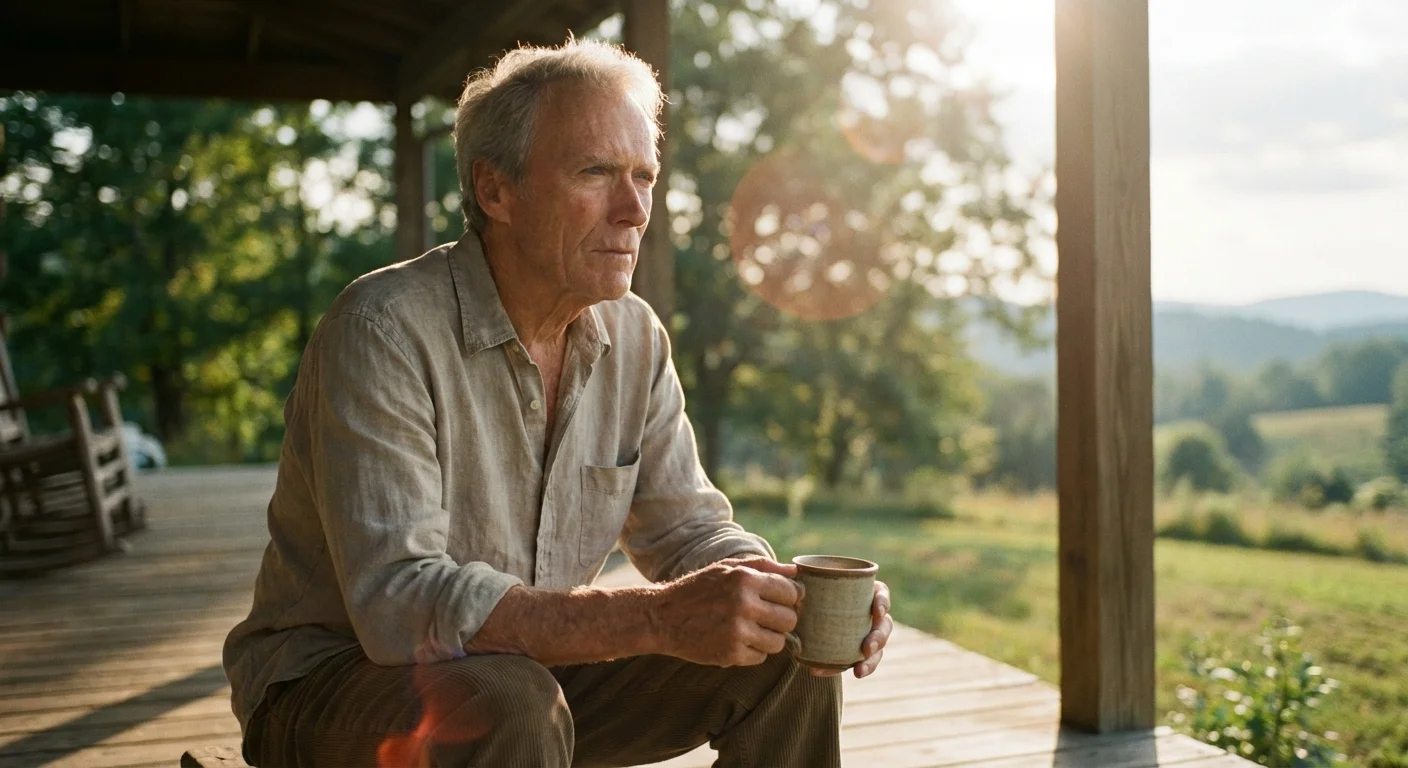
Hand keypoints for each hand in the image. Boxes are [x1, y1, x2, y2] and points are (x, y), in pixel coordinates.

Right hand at [649, 556, 802, 666]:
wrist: (662, 617)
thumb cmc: (698, 589)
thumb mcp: (726, 568)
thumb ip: (763, 567)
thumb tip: (796, 571)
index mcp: (745, 579)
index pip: (792, 592)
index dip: (789, 598)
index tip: (778, 601)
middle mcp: (743, 604)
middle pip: (789, 620)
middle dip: (782, 620)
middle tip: (765, 617)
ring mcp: (737, 632)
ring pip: (778, 642)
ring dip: (769, 638)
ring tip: (751, 630)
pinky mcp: (730, 654)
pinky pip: (761, 657)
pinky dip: (753, 651)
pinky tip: (737, 640)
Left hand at [810, 579, 891, 678]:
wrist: (803, 610)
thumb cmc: (810, 590)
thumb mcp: (809, 581)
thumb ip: (801, 577)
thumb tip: (792, 571)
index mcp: (866, 593)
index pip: (881, 595)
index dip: (882, 603)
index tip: (877, 612)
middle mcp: (870, 616)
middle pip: (883, 627)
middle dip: (879, 638)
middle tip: (868, 648)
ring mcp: (865, 636)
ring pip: (875, 651)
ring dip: (870, 662)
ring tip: (859, 671)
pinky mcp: (851, 652)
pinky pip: (851, 664)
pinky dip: (836, 669)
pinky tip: (820, 672)